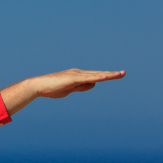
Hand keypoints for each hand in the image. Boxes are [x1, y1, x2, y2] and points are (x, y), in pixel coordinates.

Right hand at [1, 69, 125, 114]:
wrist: (38, 86)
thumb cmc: (52, 88)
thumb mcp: (71, 89)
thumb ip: (82, 86)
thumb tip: (94, 84)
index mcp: (77, 75)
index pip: (95, 76)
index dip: (106, 76)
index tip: (116, 75)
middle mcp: (78, 73)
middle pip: (98, 73)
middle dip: (111, 74)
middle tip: (123, 73)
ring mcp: (75, 75)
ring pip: (95, 74)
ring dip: (108, 75)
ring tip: (119, 74)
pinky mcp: (72, 78)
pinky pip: (87, 78)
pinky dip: (97, 77)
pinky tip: (105, 77)